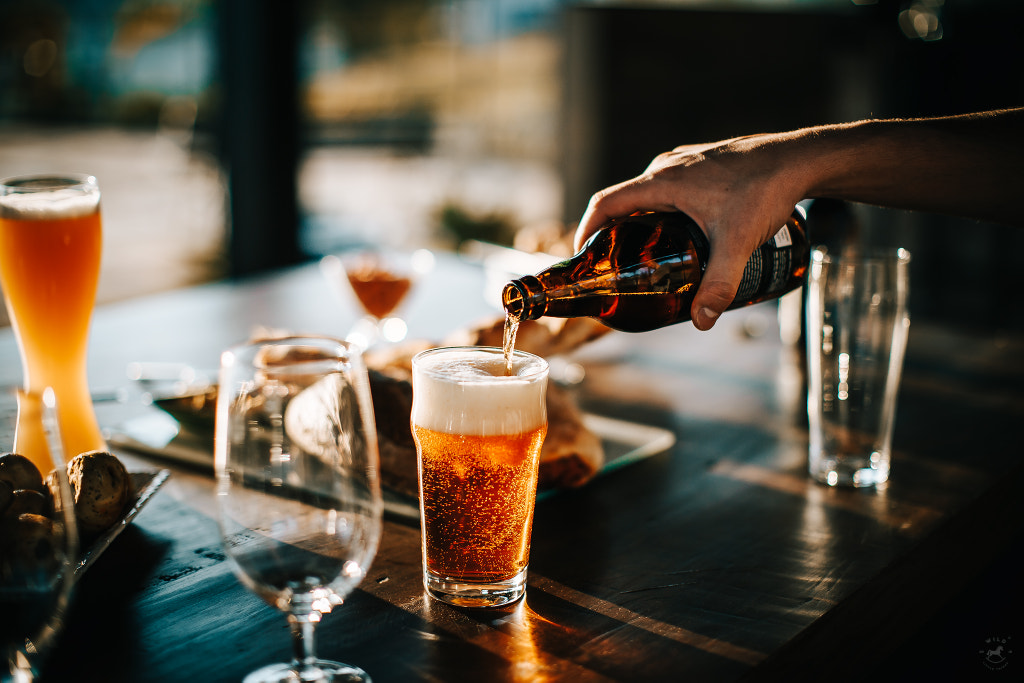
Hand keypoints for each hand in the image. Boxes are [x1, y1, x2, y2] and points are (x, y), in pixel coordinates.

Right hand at [574, 133, 809, 330]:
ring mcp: (686, 162)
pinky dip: (662, 208)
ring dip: (640, 220)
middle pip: (625, 201)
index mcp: (662, 181)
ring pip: (649, 193)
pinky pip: (669, 186)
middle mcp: (667, 167)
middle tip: (617, 265)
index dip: (586, 230)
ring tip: (647, 252)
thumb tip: (700, 321)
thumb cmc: (767, 190)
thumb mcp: (737, 243)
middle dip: (615, 233)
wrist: (802, 158)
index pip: (605, 203)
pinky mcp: (703, 163)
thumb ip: (718, 284)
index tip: (583, 257)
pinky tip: (682, 231)